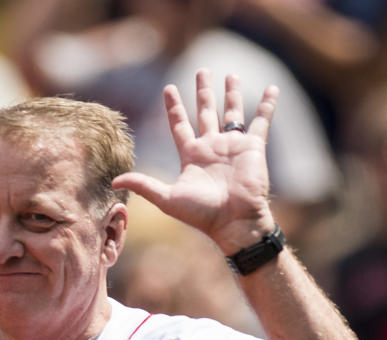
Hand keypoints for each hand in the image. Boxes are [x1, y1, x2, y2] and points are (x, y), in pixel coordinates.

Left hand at [112, 69, 278, 254]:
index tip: (168, 88)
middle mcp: (211, 147)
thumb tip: (114, 181)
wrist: (234, 222)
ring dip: (230, 93)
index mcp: (191, 155)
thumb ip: (143, 185)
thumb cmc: (201, 213)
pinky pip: (261, 121)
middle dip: (203, 92)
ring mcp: (233, 146)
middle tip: (201, 71)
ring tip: (229, 74)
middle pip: (205, 112)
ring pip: (232, 112)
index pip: (180, 125)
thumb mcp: (167, 198)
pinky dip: (267, 105)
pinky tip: (272, 89)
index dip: (174, 107)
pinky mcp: (253, 147)